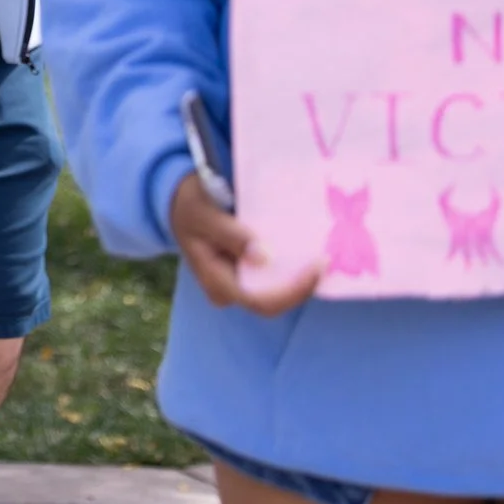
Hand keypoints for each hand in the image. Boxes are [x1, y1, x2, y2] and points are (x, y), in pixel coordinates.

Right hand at [169, 171, 320, 315]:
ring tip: (321, 255)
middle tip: (325, 259)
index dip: (293, 291)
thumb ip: (230, 234)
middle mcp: (228, 291)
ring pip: (276, 292)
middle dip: (301, 286)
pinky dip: (292, 268)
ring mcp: (237, 284)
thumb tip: (263, 257)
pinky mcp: (246, 274)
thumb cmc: (191, 206)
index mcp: (215, 281)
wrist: (178, 202)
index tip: (317, 265)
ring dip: (299, 278)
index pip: (260, 301)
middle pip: (273, 301)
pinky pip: (274, 279)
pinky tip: (307, 253)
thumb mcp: (204, 214)